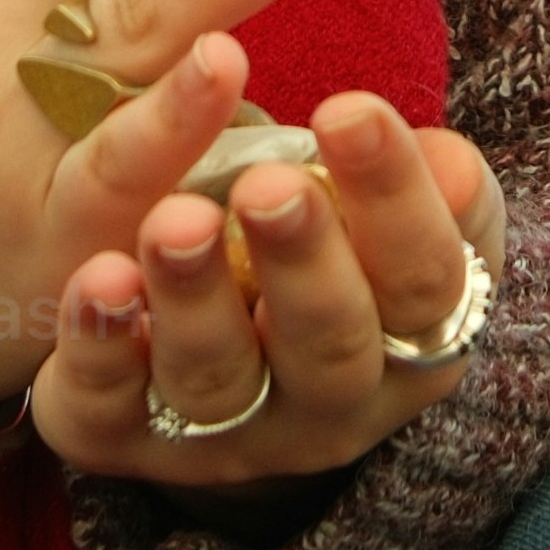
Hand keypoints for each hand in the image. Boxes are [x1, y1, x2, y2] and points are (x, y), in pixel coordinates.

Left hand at [38, 92, 505, 491]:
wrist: (240, 377)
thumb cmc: (336, 261)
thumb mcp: (398, 222)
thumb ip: (432, 189)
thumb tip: (450, 161)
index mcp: (413, 347)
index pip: (424, 281)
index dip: (395, 200)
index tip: (348, 109)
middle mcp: (329, 406)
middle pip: (328, 345)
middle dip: (300, 261)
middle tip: (267, 184)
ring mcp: (227, 435)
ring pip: (216, 379)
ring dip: (195, 299)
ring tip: (174, 219)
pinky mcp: (125, 440)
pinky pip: (109, 405)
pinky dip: (101, 345)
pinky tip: (98, 278)